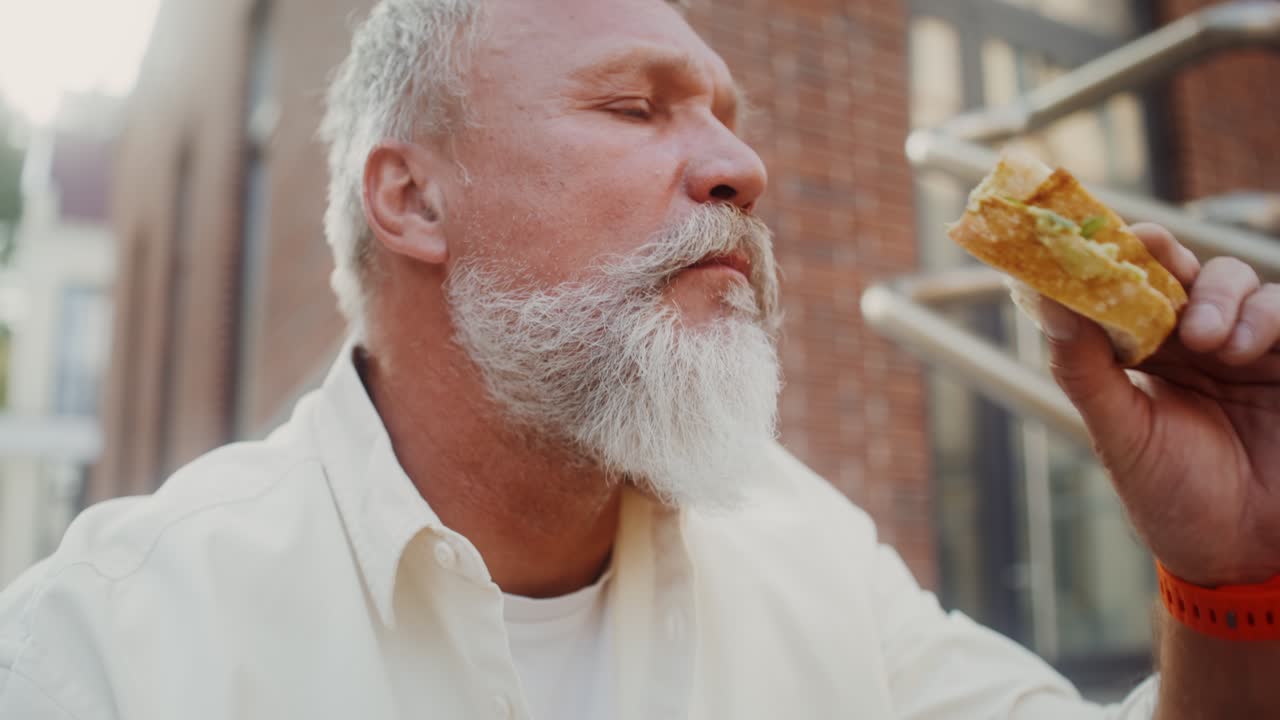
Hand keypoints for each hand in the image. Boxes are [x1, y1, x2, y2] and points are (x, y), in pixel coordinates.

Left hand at [1039, 223, 1279, 587]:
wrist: (1242, 557)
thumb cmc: (1172, 498)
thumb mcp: (1120, 432)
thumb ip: (1085, 368)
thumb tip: (1047, 300)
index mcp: (1144, 355)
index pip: (1128, 287)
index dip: (1116, 256)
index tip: (1103, 236)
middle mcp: (1195, 344)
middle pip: (1184, 270)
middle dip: (1170, 259)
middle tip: (1155, 257)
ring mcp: (1249, 351)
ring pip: (1239, 282)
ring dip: (1221, 295)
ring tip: (1208, 340)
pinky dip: (1267, 315)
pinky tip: (1243, 347)